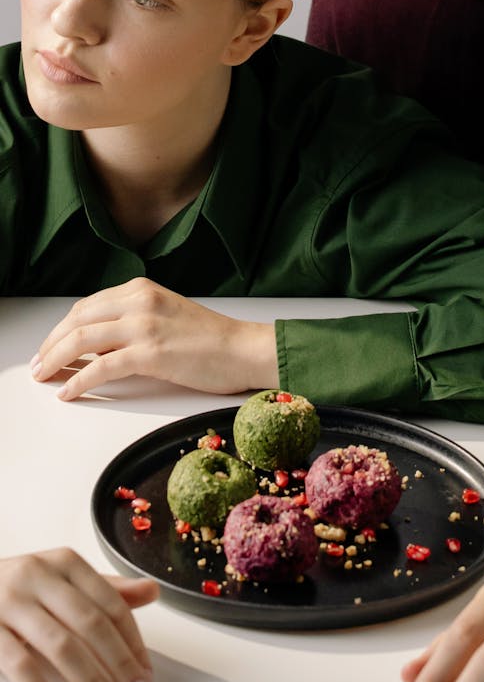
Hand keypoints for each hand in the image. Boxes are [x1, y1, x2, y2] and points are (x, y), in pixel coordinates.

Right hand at [0, 548, 158, 681]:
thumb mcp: (63, 581)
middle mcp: (38, 575)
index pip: (112, 604)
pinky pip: (18, 665)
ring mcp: (9, 601)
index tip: (146, 672)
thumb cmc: (22, 589)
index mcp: (65, 563)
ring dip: (89, 680)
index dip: (133, 641)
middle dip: (120, 663)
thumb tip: (152, 591)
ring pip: (61, 644)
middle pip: (92, 623)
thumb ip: (107, 590)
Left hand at [30, 278, 278, 399]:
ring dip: (56, 360)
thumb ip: (133, 325)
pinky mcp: (151, 352)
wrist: (246, 350)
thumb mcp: (167, 318)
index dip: (61, 329)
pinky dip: (79, 381)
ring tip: (44, 377)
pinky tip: (69, 392)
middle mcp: (139, 301)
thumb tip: (100, 349)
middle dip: (51, 344)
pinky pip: (101, 367)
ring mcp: (144, 325)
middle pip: (76, 320)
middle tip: (39, 365)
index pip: (86, 306)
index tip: (50, 347)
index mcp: (141, 289)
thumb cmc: (213, 341)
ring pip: (81, 340)